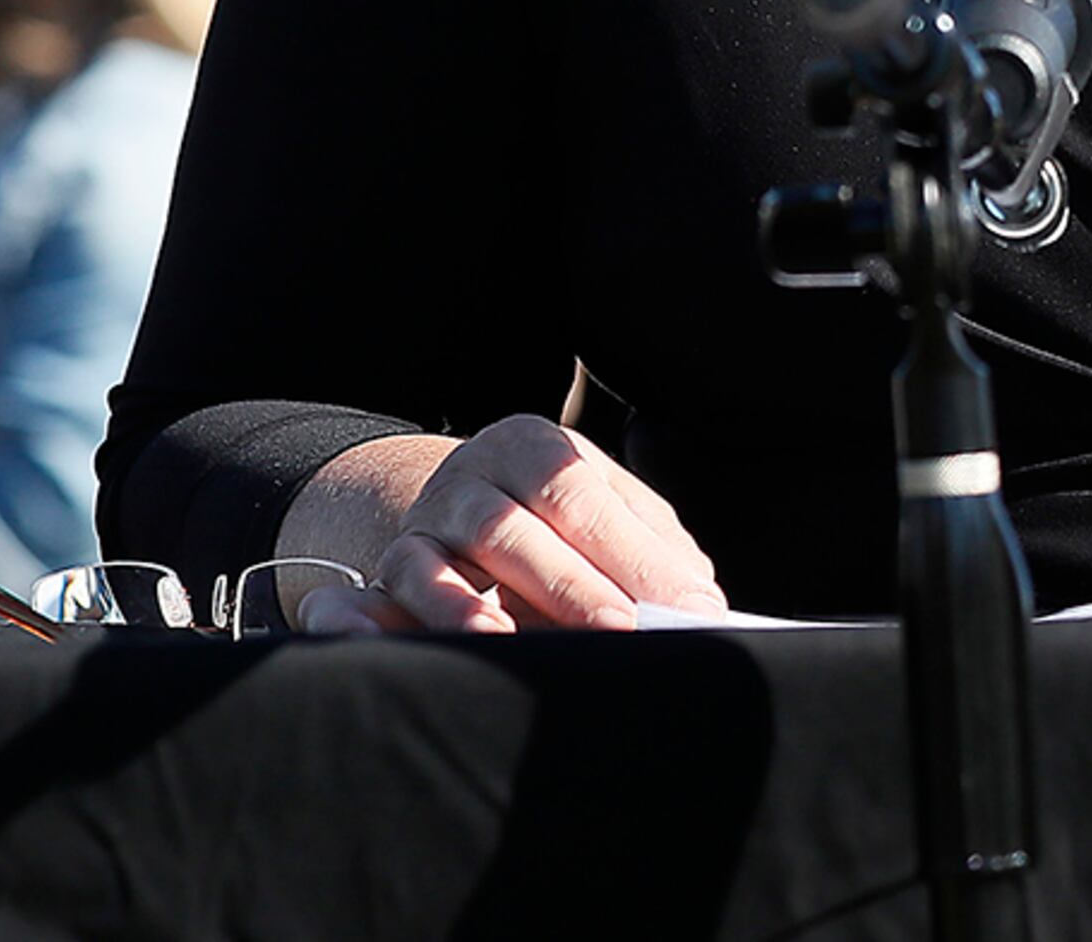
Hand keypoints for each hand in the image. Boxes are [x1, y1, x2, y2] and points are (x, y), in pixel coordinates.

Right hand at [296, 414, 725, 634]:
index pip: (583, 495)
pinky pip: (395, 594)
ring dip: (497, 604)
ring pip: (454, 557)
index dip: (632, 552)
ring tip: (537, 645)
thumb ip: (654, 551)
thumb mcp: (610, 514)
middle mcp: (472, 474)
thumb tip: (699, 606)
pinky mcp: (392, 570)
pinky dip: (427, 618)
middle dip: (576, 586)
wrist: (459, 514)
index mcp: (533, 446)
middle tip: (627, 631)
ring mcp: (426, 520)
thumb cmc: (559, 522)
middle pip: (520, 525)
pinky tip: (473, 643)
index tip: (682, 604)